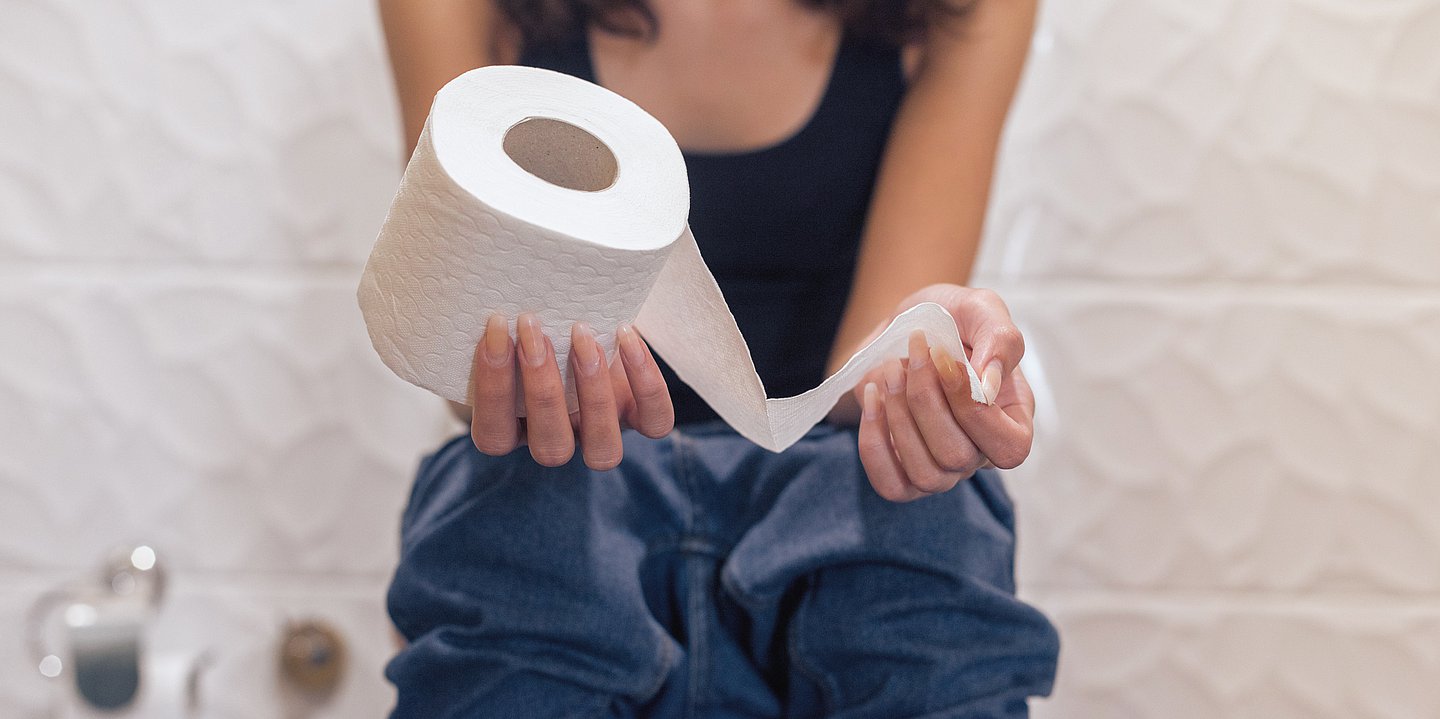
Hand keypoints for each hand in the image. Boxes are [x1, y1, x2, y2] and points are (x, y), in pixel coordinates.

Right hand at [467, 313, 673, 468]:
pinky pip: (655, 421)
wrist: (587, 324)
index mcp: (512, 432)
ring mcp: (602, 436)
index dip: (493, 389)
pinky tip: (624, 335)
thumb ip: (495, 328)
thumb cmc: (534, 328)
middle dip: (541, 387)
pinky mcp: (642, 419)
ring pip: (603, 450)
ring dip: (592, 391)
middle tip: (532, 326)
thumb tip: (482, 285)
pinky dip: (645, 380)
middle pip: (550, 446)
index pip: (494, 436)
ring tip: (581, 332)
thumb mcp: (508, 332)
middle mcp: (558, 441)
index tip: (495, 328)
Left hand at [852, 285, 1034, 501]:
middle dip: (926, 400)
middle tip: (915, 350)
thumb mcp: (982, 310)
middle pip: (958, 459)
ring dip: (898, 417)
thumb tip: (989, 385)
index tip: (945, 357)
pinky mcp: (902, 471)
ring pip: (925, 475)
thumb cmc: (951, 319)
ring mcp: (941, 468)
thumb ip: (1001, 341)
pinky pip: (890, 484)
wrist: (902, 327)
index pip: (1009, 448)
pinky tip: (872, 395)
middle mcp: (979, 452)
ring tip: (891, 368)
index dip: (974, 410)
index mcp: (1012, 420)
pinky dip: (874, 441)